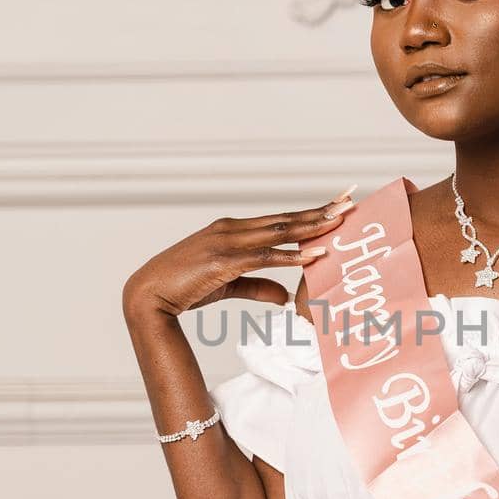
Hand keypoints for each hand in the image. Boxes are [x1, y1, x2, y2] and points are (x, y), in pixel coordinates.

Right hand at [121, 185, 357, 320]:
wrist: (148, 295)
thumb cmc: (184, 287)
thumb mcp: (227, 285)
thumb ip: (258, 286)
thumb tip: (286, 296)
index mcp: (232, 230)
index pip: (279, 219)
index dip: (309, 213)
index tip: (336, 206)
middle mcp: (231, 228)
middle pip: (285, 218)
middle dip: (319, 211)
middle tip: (350, 202)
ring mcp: (226, 241)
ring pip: (278, 231)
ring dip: (312, 226)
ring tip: (340, 222)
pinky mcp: (222, 260)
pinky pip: (264, 256)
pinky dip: (292, 255)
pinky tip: (315, 254)